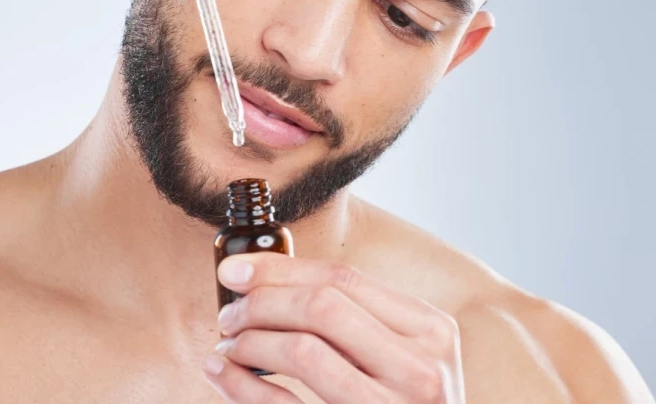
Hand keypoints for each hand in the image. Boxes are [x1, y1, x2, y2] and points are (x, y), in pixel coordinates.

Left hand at [205, 253, 465, 403]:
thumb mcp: (405, 357)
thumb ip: (358, 321)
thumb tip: (267, 281)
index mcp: (431, 330)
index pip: (345, 279)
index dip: (281, 269)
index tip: (237, 270)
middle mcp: (418, 367)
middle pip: (322, 306)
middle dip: (262, 302)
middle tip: (231, 313)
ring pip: (303, 349)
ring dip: (251, 340)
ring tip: (231, 344)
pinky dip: (242, 386)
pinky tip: (225, 374)